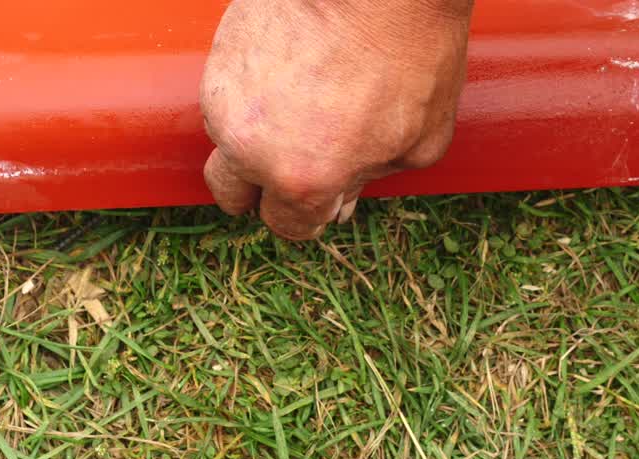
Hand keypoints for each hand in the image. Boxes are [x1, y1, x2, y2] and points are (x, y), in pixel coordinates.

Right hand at [200, 0, 473, 239]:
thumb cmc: (413, 52)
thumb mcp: (420, 140)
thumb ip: (370, 181)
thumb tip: (343, 198)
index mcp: (302, 180)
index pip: (286, 225)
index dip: (311, 214)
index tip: (322, 198)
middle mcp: (250, 146)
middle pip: (232, 194)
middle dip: (262, 189)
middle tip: (295, 164)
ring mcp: (225, 96)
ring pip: (225, 138)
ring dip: (254, 134)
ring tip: (301, 102)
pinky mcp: (218, 53)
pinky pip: (226, 91)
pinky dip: (251, 91)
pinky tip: (291, 69)